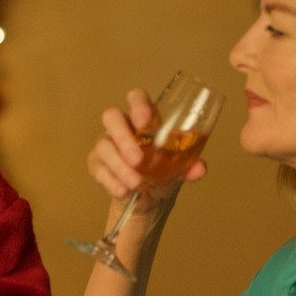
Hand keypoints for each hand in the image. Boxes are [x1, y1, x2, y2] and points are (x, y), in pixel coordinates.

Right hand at [89, 89, 207, 215]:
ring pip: (104, 146)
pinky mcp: (96, 164)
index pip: (136, 98)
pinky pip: (98, 168)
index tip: (145, 123)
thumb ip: (190, 166)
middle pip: (112, 117)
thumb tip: (199, 168)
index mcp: (145, 119)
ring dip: (119, 165)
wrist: (149, 198)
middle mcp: (122, 127)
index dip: (138, 106)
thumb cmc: (163, 172)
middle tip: (138, 160)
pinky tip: (123, 192)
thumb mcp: (179, 169)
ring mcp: (106, 144)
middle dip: (123, 137)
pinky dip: (111, 181)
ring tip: (135, 183)